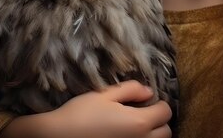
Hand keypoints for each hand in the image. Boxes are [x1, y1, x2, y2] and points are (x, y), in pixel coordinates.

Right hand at [0, 80, 171, 137]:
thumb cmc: (80, 114)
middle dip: (158, 121)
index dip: (158, 103)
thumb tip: (149, 92)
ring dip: (151, 134)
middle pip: (165, 132)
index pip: (165, 112)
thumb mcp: (105, 94)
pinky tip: (123, 135)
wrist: (57, 137)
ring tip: (132, 126)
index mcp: (138, 122)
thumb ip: (130, 90)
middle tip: (141, 113)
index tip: (145, 101)